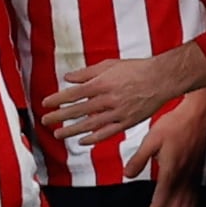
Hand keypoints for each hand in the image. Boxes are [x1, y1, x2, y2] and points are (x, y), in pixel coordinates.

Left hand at [42, 44, 205, 144]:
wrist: (160, 79)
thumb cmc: (134, 69)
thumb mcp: (109, 65)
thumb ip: (87, 72)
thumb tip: (68, 78)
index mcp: (102, 84)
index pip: (74, 94)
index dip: (58, 99)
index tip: (45, 104)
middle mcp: (107, 100)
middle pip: (78, 110)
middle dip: (59, 116)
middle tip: (45, 121)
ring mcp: (117, 113)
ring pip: (90, 125)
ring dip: (72, 130)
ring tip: (58, 134)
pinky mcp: (127, 122)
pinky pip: (107, 133)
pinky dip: (94, 138)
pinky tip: (82, 141)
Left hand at [127, 89, 205, 206]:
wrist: (197, 117)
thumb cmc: (173, 125)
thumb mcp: (151, 138)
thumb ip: (139, 158)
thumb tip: (127, 174)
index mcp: (170, 174)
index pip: (160, 203)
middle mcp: (183, 182)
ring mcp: (192, 182)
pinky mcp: (196, 179)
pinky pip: (194, 206)